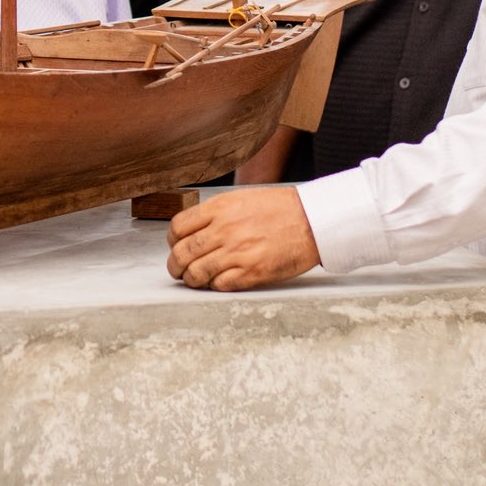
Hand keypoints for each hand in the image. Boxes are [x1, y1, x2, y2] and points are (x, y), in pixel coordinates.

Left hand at [167, 188, 320, 291]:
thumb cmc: (280, 208)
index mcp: (219, 208)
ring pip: (196, 273)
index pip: (178, 227)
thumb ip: (216, 213)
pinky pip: (219, 285)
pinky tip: (218, 282)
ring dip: (191, 279)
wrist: (312, 220)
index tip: (177, 246)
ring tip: (195, 279)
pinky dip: (214, 286)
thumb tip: (194, 229)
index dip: (173, 241)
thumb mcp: (241, 199)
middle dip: (175, 265)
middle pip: (182, 253)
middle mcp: (224, 230)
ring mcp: (237, 252)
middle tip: (178, 269)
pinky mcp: (252, 272)